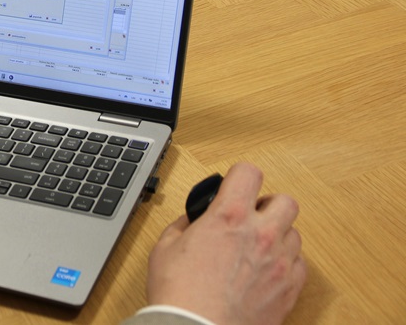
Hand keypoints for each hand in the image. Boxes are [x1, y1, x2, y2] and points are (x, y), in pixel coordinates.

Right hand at [146, 162, 305, 324]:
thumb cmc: (180, 294)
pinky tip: (267, 271)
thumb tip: (192, 221)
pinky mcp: (290, 289)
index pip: (249, 172)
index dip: (240, 176)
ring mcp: (280, 262)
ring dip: (278, 236)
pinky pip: (300, 264)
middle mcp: (261, 234)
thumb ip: (184, 226)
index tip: (235, 186)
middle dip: (268, 206)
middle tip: (252, 217)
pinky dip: (286, 264)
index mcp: (229, 216)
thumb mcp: (166, 247)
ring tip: (258, 248)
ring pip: (295, 233)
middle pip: (285, 200)